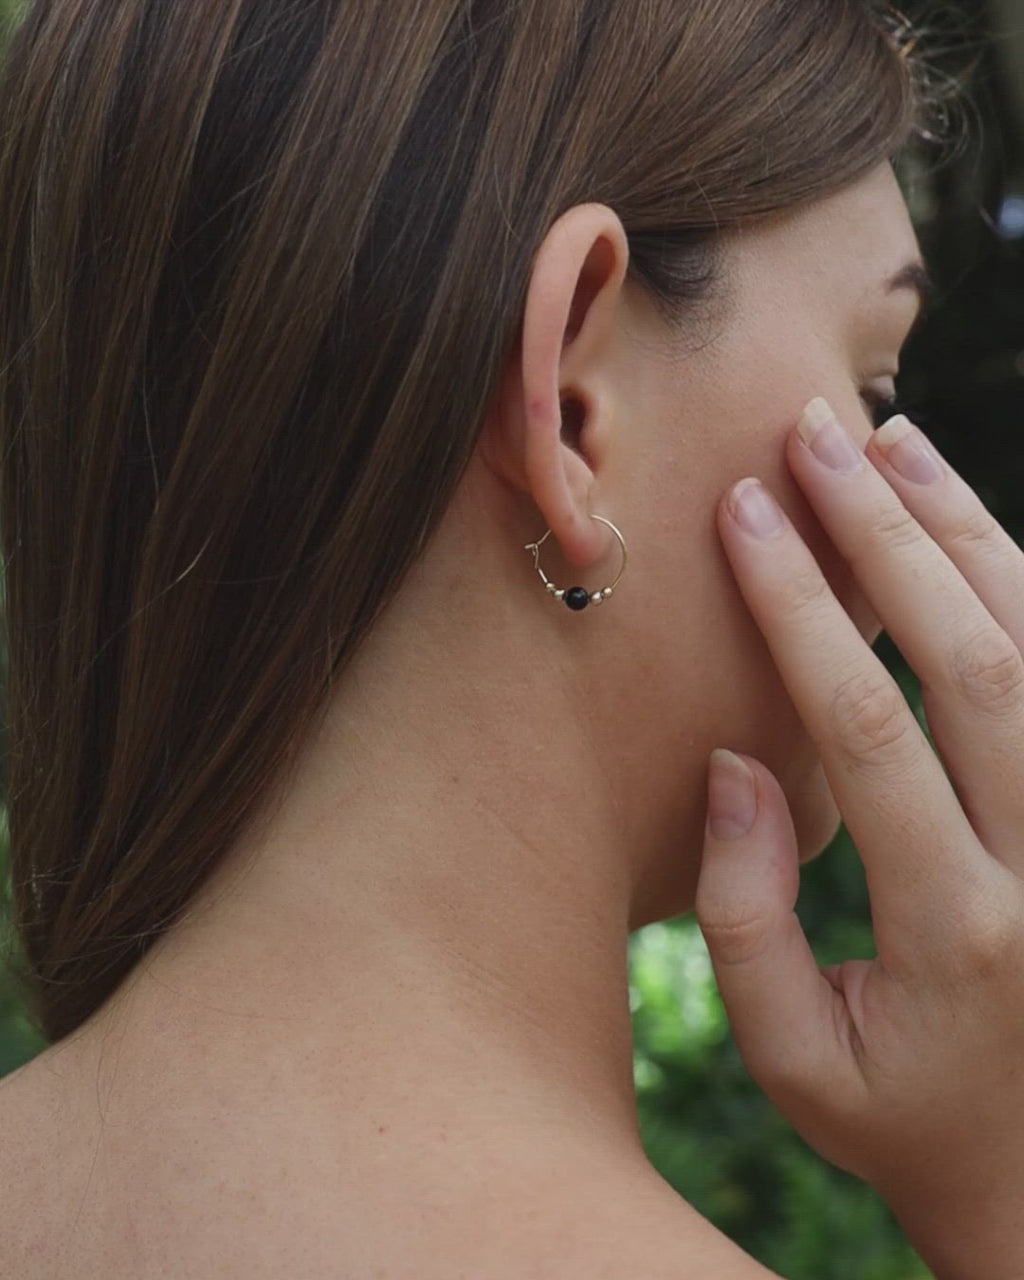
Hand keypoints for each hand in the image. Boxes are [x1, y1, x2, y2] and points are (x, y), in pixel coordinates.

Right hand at [694, 398, 1023, 1279]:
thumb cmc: (907, 1121)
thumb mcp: (796, 1061)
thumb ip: (746, 919)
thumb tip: (735, 762)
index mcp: (954, 927)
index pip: (868, 725)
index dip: (799, 607)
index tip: (744, 515)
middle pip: (973, 657)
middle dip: (883, 533)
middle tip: (814, 437)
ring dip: (963, 531)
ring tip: (891, 443)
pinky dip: (1018, 583)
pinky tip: (964, 523)